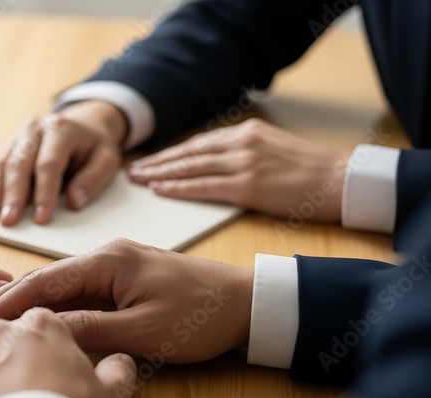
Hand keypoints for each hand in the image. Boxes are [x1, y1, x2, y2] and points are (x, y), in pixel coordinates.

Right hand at [0, 100, 127, 225]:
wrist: (82, 124)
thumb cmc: (94, 147)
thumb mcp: (107, 159)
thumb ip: (93, 179)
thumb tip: (74, 202)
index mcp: (61, 129)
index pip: (49, 163)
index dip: (44, 192)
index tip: (41, 218)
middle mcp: (33, 129)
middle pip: (18, 163)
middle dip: (12, 195)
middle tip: (8, 221)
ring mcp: (16, 137)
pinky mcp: (6, 148)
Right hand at [0, 239, 252, 362]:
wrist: (248, 304)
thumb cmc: (200, 317)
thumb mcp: (141, 331)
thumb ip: (88, 329)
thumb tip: (40, 330)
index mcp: (105, 261)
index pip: (39, 284)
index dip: (0, 306)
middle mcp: (103, 255)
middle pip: (38, 281)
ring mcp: (112, 266)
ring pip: (53, 287)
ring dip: (18, 305)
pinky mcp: (121, 279)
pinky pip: (73, 292)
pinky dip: (45, 306)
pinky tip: (25, 318)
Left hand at [128, 118, 348, 221]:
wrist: (339, 181)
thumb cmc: (310, 171)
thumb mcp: (274, 147)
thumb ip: (244, 151)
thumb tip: (214, 164)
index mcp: (246, 132)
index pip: (198, 143)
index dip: (172, 153)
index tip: (151, 160)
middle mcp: (241, 143)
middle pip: (188, 153)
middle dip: (158, 162)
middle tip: (133, 170)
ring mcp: (243, 163)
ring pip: (190, 168)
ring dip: (161, 175)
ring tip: (139, 181)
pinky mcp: (247, 185)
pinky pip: (203, 187)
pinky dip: (179, 188)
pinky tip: (161, 190)